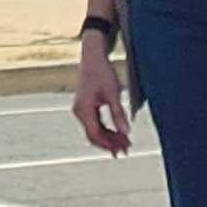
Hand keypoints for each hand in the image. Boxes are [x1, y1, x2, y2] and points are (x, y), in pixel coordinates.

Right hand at [73, 38, 130, 153]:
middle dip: (110, 144)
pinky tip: (118, 134)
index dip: (110, 144)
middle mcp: (79, 111)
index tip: (124, 149)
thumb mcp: (113, 93)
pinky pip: (95, 124)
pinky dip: (106, 130)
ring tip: (125, 143)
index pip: (95, 134)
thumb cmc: (102, 71)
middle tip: (127, 150)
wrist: (93, 56)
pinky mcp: (86, 107)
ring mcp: (81, 110)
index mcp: (83, 108)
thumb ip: (118, 113)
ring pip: (95, 131)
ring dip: (109, 138)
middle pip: (94, 136)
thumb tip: (126, 132)